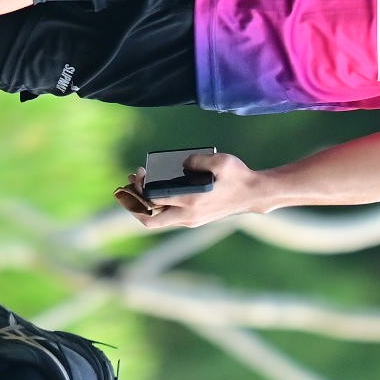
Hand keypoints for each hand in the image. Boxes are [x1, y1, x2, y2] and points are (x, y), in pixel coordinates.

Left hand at [114, 149, 257, 230]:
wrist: (254, 194)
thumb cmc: (238, 176)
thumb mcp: (220, 161)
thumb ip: (197, 159)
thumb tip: (182, 163)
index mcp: (191, 202)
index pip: (153, 201)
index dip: (139, 188)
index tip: (140, 172)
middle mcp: (188, 215)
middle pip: (149, 220)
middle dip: (133, 205)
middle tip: (126, 187)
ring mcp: (191, 220)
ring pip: (158, 220)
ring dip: (144, 205)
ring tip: (137, 186)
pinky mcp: (194, 219)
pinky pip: (168, 217)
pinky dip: (157, 206)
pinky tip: (154, 191)